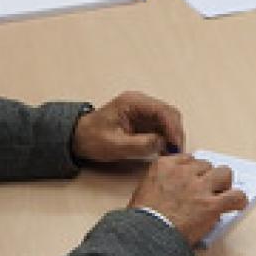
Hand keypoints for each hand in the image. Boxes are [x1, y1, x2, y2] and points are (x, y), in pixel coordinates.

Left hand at [71, 90, 185, 163]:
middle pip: (169, 114)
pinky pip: (161, 127)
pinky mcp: (143, 121)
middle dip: (176, 132)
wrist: (78, 138)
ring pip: (168, 121)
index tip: (176, 145)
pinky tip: (165, 150)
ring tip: (172, 153)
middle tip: (177, 151)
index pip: (162, 111)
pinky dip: (166, 138)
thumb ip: (139, 144)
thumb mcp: (115, 145)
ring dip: (172, 136)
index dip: (173, 128)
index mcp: (133, 102)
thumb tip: (163, 144)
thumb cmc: (92, 138)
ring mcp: (143, 111)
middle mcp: (141, 103)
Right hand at [129, 154, 247, 245]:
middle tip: (205, 192)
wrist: (144, 236)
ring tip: (220, 195)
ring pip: (224, 173)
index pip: (188, 159)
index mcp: (164, 166)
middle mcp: (183, 172)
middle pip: (206, 165)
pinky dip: (239, 200)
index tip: (193, 180)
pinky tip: (237, 205)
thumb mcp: (144, 190)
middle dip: (207, 177)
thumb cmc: (141, 219)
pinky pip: (235, 196)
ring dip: (223, 184)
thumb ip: (162, 182)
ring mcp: (198, 187)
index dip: (193, 172)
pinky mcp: (211, 205)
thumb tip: (177, 189)